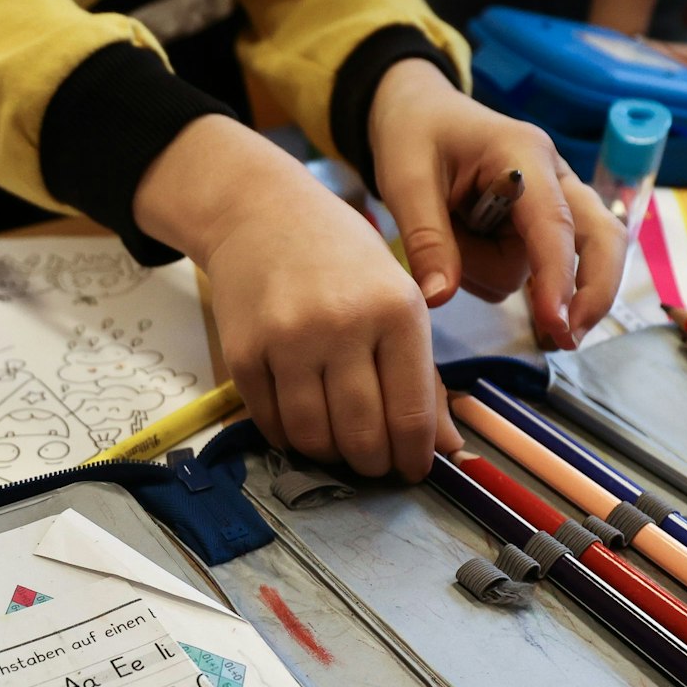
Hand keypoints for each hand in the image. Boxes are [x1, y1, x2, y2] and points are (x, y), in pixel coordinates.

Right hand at [134, 115, 460, 478]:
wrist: (261, 215)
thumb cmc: (341, 258)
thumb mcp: (396, 298)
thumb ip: (422, 373)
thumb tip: (443, 445)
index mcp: (396, 310)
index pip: (411, 413)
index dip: (414, 457)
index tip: (413, 470)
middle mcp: (342, 324)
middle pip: (361, 434)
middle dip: (372, 464)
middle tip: (374, 464)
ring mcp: (286, 340)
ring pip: (312, 437)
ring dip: (329, 456)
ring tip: (338, 445)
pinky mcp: (242, 353)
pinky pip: (270, 424)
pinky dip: (289, 437)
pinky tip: (301, 423)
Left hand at [369, 59, 627, 350]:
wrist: (418, 113)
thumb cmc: (415, 134)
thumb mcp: (406, 180)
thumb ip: (425, 239)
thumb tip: (439, 300)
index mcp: (525, 155)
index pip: (555, 222)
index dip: (559, 276)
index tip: (555, 323)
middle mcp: (553, 179)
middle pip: (601, 240)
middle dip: (592, 291)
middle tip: (565, 338)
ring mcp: (552, 206)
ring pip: (541, 270)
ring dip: (492, 273)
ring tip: (448, 232)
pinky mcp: (538, 231)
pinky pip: (525, 275)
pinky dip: (492, 274)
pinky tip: (466, 246)